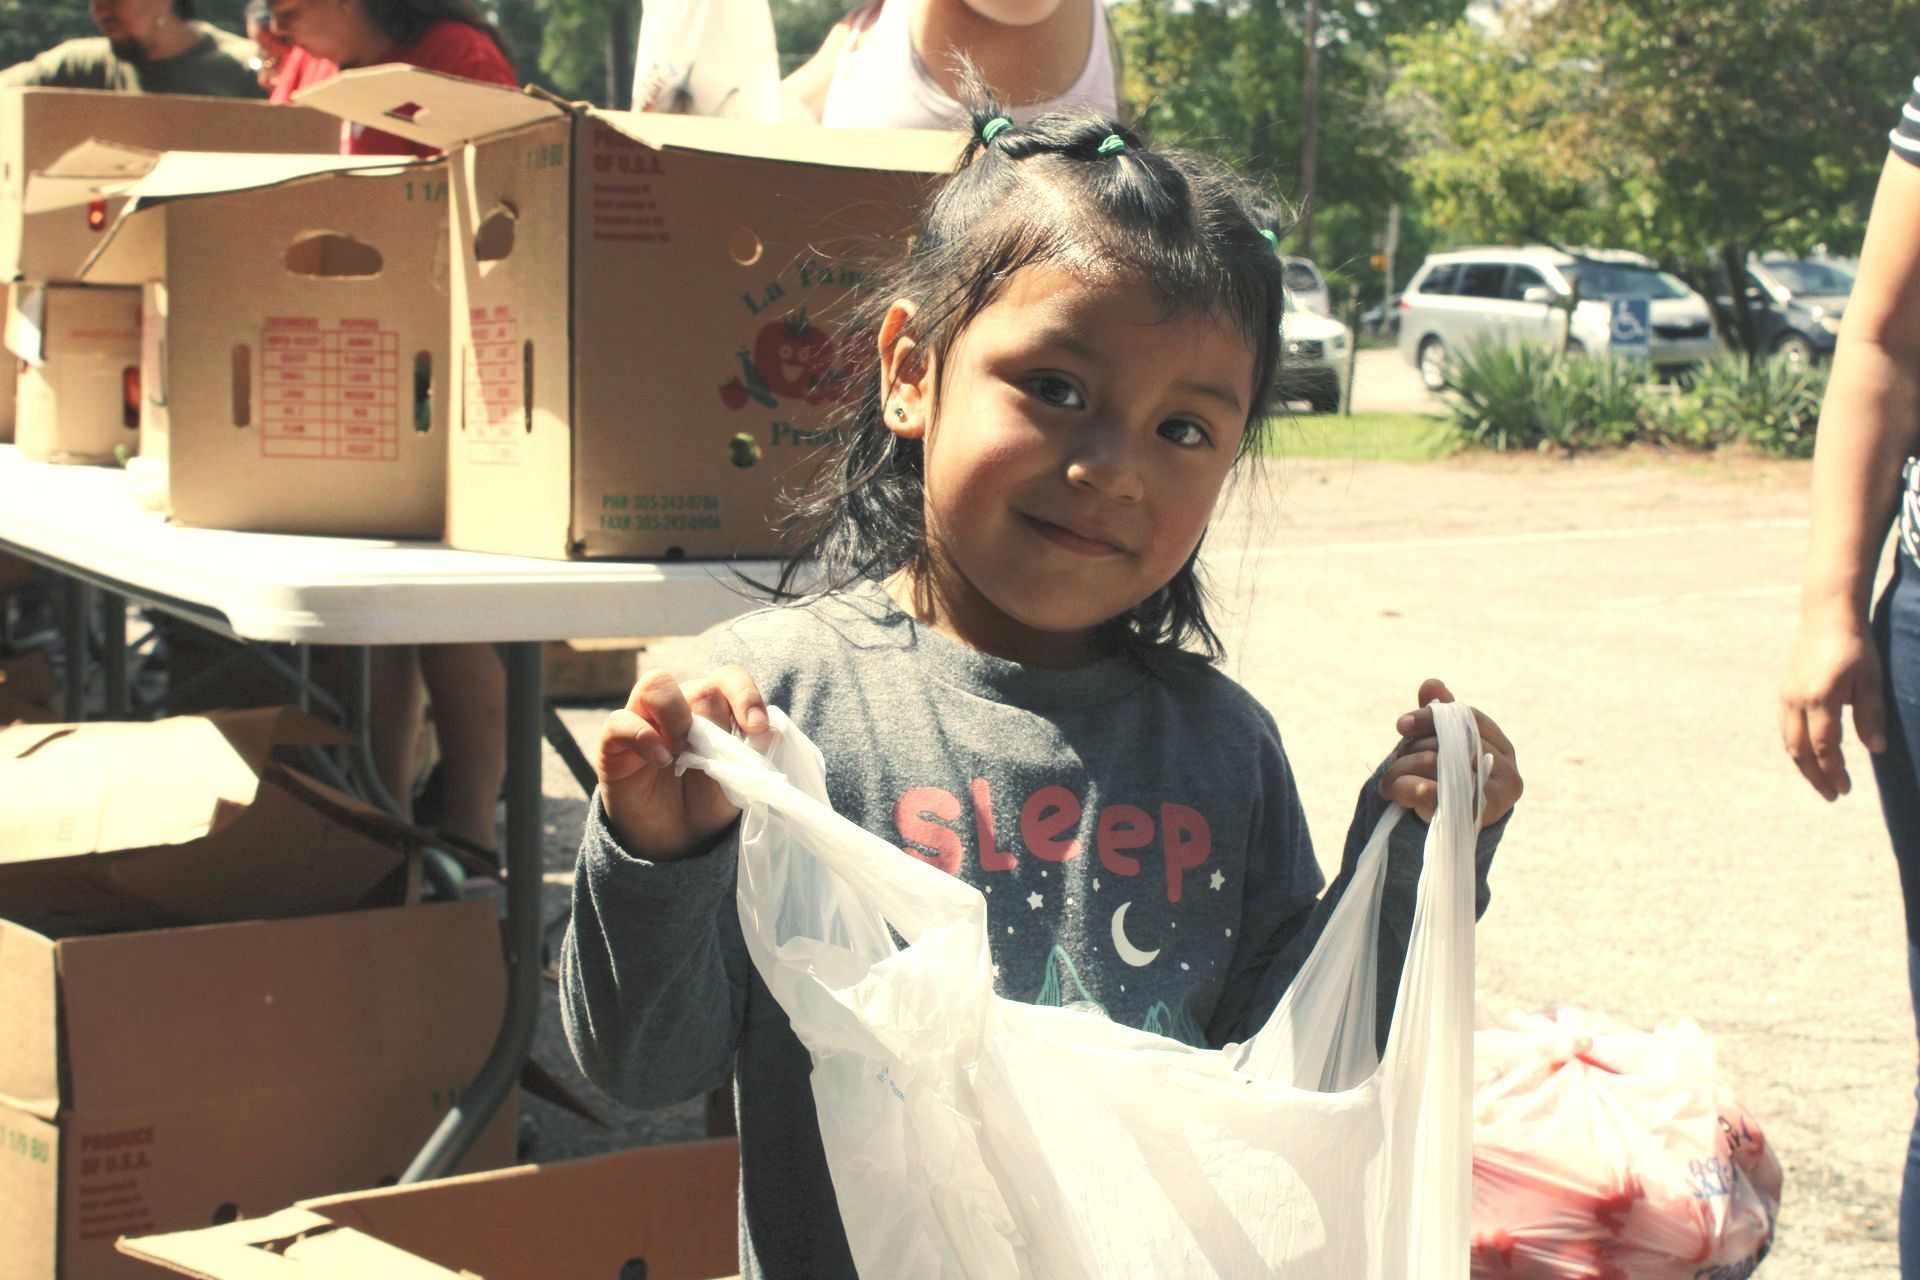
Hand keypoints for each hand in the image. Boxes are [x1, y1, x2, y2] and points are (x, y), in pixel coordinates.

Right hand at [595, 664, 768, 859]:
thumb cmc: (708, 800)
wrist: (674, 837)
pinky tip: (660, 761)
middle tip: (716, 755)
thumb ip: (750, 754)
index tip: (757, 727)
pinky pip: (621, 721)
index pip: (729, 677)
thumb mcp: (737, 780)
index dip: (746, 694)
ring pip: (657, 684)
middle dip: (715, 722)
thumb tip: (771, 731)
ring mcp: (644, 718)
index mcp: (713, 707)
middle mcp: (679, 704)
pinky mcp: (614, 741)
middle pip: (701, 688)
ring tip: (683, 751)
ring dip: (678, 716)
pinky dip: (643, 737)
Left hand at [1378, 678, 1521, 828]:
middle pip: (1447, 740)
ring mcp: (1494, 797)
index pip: (1467, 717)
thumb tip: (1432, 684)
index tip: (1401, 725)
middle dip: (1410, 748)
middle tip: (1392, 762)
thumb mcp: (1444, 747)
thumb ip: (1440, 715)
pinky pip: (1429, 791)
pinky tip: (1395, 792)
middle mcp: (1506, 771)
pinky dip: (1406, 788)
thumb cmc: (1449, 782)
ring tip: (1387, 782)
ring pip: (1433, 762)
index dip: (1431, 717)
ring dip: (1400, 770)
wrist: (1452, 833)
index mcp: (1502, 747)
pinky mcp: (1473, 819)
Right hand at [1779, 612, 1887, 800]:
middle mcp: (1798, 700)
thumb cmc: (1856, 646)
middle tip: (1832, 796)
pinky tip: (1807, 755)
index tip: (1846, 790)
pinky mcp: (1784, 691)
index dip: (1834, 772)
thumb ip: (1872, 715)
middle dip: (1816, 777)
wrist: (1827, 616)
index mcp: (1821, 698)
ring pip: (1789, 741)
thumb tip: (1877, 749)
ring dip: (1803, 765)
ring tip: (1820, 781)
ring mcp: (1787, 696)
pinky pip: (1785, 727)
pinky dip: (1795, 747)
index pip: (1825, 747)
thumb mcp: (1872, 680)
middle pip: (1801, 750)